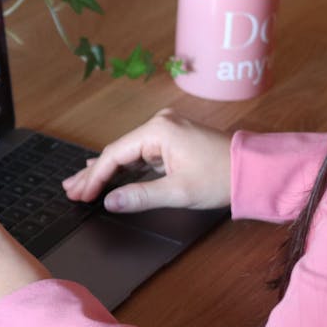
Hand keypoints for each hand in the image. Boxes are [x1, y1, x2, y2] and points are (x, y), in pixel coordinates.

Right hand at [63, 108, 232, 212]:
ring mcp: (167, 130)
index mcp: (158, 130)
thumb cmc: (222, 178)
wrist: (256, 170)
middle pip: (117, 151)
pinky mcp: (174, 139)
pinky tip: (108, 174)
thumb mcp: (178, 191)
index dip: (95, 177)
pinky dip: (125, 167)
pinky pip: (141, 154)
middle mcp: (160, 124)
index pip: (115, 155)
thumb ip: (140, 196)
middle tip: (70, 190)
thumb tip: (110, 202)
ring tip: (81, 185)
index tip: (80, 195)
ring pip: (128, 153)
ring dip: (107, 171)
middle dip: (93, 173)